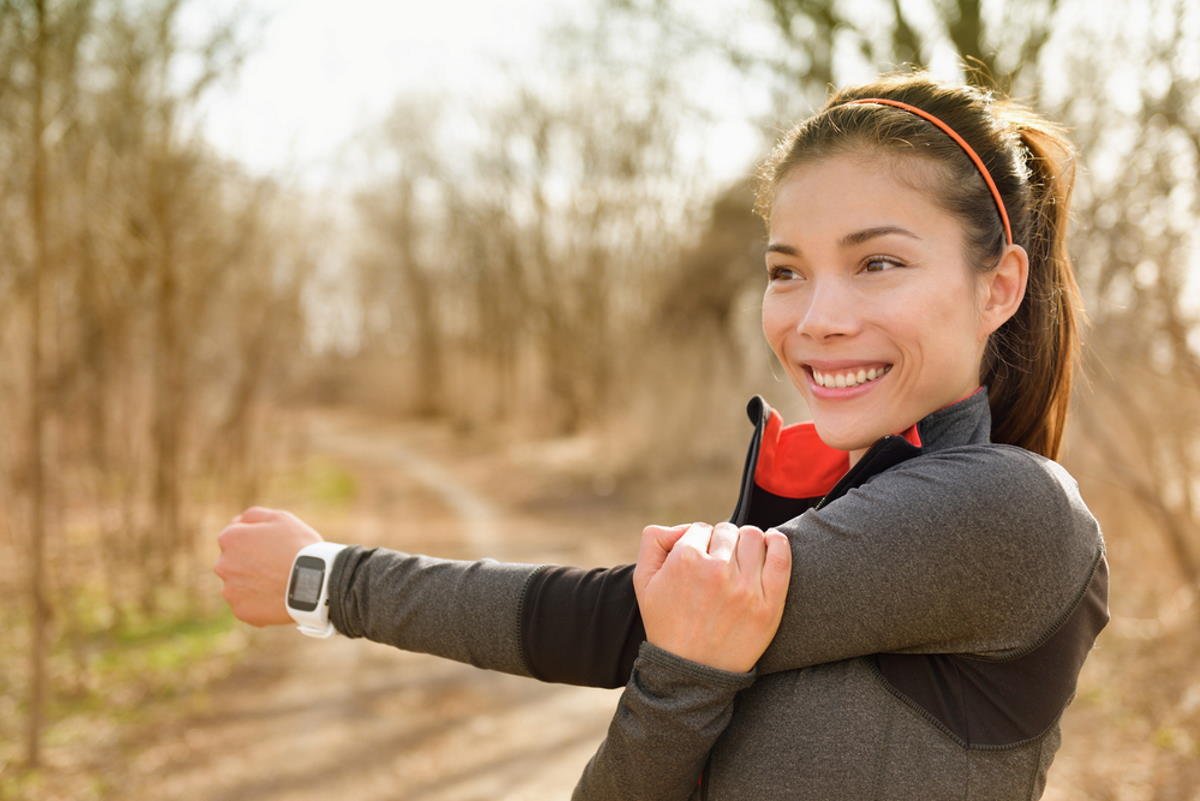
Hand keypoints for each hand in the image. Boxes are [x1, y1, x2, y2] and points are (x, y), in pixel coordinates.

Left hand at [213, 506, 323, 626]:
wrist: (314, 582)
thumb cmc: (299, 546)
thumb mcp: (280, 518)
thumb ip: (253, 516)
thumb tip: (237, 521)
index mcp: (230, 539)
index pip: (233, 537)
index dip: (254, 541)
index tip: (271, 547)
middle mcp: (223, 564)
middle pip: (233, 562)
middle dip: (249, 562)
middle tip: (276, 565)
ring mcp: (230, 590)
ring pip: (238, 585)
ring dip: (253, 583)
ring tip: (279, 583)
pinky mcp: (241, 611)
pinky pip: (247, 605)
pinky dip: (259, 602)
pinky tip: (278, 597)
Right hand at [632, 521, 790, 672]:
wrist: (690, 673)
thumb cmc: (666, 624)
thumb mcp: (643, 580)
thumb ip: (654, 540)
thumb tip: (685, 527)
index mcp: (685, 561)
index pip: (701, 529)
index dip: (699, 543)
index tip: (699, 562)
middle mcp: (717, 570)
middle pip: (728, 530)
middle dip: (721, 543)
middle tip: (717, 566)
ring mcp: (745, 588)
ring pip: (753, 537)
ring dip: (746, 544)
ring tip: (739, 562)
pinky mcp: (769, 605)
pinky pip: (781, 557)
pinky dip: (778, 543)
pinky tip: (771, 544)